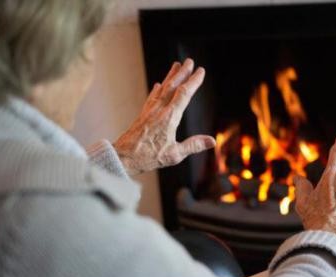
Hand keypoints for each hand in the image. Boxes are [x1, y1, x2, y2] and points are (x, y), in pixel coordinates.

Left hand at [114, 59, 215, 175]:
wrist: (123, 157)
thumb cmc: (148, 157)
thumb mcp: (174, 155)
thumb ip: (194, 146)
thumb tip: (212, 141)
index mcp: (169, 117)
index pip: (184, 94)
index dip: (193, 81)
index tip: (200, 71)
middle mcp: (159, 110)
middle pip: (172, 86)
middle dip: (182, 73)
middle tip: (189, 61)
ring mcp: (149, 111)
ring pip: (162, 89)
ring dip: (170, 76)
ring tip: (176, 66)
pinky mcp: (143, 115)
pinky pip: (152, 97)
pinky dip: (157, 89)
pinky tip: (157, 85)